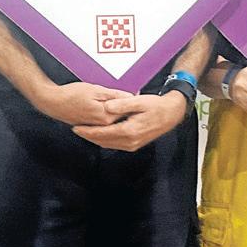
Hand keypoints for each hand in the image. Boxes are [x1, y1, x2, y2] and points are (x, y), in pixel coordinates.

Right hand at [35, 81, 132, 127]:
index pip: (128, 112)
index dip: (136, 104)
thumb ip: (114, 95)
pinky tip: (113, 110)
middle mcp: (102, 125)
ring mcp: (96, 127)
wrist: (52, 102)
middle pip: (123, 118)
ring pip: (115, 120)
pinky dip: (111, 117)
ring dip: (122, 114)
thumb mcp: (95, 90)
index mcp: (106, 117)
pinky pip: (106, 122)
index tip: (143, 97)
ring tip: (125, 104)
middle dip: (131, 110)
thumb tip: (132, 96)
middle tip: (139, 98)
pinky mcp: (91, 126)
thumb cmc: (71, 94)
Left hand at [74, 92, 188, 151]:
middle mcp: (130, 141)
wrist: (171, 114)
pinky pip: (115, 144)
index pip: (102, 133)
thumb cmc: (156, 106)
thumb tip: (106, 107)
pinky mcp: (134, 145)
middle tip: (75, 129)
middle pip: (102, 141)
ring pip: (108, 144)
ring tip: (84, 132)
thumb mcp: (139, 101)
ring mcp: (132, 145)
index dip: (87, 131)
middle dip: (88, 136)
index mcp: (129, 130)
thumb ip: (122, 104)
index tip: (76, 127)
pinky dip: (104, 140)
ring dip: (95, 139)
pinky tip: (99, 134)